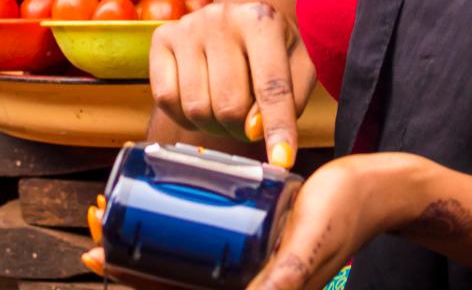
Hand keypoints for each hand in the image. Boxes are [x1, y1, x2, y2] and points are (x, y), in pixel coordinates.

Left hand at [81, 154, 425, 289]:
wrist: (377, 190)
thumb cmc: (344, 213)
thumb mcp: (309, 243)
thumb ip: (285, 279)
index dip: (130, 280)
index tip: (95, 251)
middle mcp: (243, 282)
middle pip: (170, 280)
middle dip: (125, 255)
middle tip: (94, 220)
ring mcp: (244, 262)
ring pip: (181, 259)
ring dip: (143, 240)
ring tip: (112, 212)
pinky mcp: (251, 241)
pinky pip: (202, 241)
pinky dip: (174, 226)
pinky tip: (158, 201)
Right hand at [148, 0, 317, 166]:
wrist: (237, 22)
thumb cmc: (273, 51)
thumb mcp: (298, 69)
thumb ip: (289, 102)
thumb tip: (252, 130)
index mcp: (262, 20)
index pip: (272, 85)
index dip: (278, 127)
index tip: (282, 162)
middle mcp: (221, 17)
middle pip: (229, 105)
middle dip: (242, 129)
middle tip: (248, 124)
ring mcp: (187, 27)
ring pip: (197, 107)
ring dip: (214, 124)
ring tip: (225, 108)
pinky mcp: (160, 38)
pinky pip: (166, 99)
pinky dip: (185, 116)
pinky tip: (201, 101)